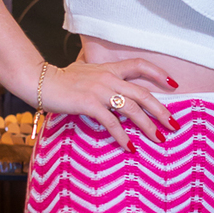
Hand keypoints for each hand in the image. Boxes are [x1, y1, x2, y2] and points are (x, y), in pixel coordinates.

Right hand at [40, 55, 178, 152]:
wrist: (39, 81)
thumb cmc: (60, 79)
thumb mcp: (84, 70)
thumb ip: (99, 74)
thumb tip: (109, 82)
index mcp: (109, 68)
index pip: (139, 65)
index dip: (158, 73)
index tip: (174, 84)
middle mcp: (108, 78)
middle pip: (143, 93)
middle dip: (161, 110)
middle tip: (174, 125)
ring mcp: (99, 90)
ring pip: (132, 109)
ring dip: (148, 126)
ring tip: (159, 139)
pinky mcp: (89, 104)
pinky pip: (111, 122)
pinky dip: (123, 136)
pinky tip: (130, 147)